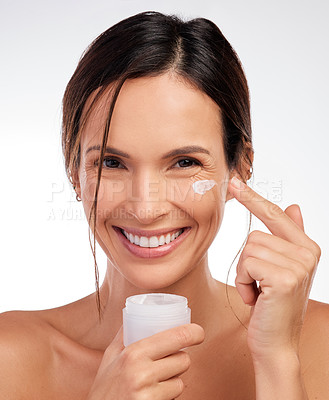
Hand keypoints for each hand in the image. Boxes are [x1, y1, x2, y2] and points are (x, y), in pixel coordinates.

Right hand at [87, 323, 204, 399]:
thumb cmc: (104, 388)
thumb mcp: (110, 357)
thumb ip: (123, 335)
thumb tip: (134, 314)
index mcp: (133, 353)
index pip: (176, 337)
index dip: (194, 333)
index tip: (199, 333)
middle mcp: (142, 372)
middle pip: (183, 360)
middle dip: (179, 360)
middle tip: (167, 361)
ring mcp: (148, 394)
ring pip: (181, 381)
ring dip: (174, 380)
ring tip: (156, 381)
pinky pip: (174, 398)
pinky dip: (168, 396)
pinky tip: (153, 395)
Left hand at [228, 177, 320, 359]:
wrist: (275, 342)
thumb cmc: (272, 305)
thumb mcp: (282, 268)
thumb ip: (289, 236)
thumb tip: (294, 205)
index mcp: (307, 247)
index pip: (275, 214)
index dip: (253, 198)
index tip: (234, 181)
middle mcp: (307, 253)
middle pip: (255, 235)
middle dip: (248, 261)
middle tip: (259, 284)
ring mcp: (299, 265)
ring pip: (248, 248)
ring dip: (245, 273)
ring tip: (259, 291)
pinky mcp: (284, 277)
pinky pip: (247, 263)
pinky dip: (244, 282)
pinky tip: (257, 298)